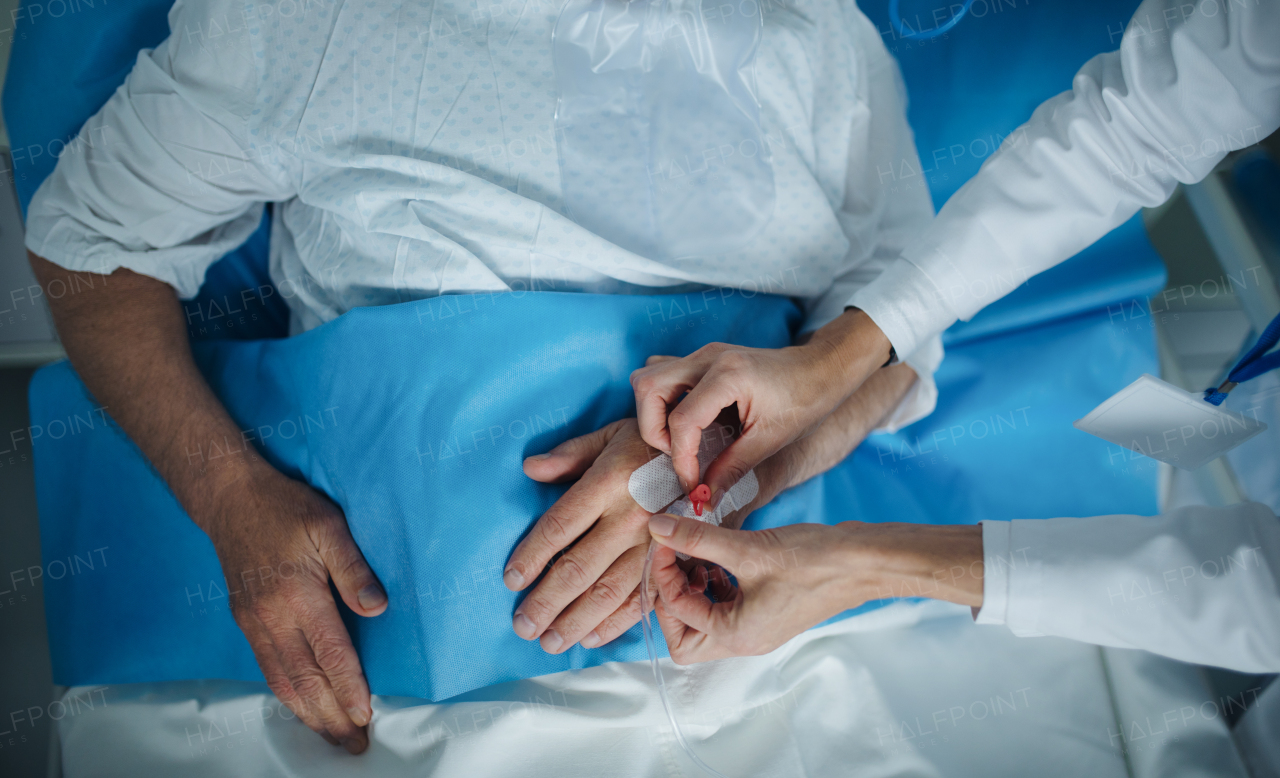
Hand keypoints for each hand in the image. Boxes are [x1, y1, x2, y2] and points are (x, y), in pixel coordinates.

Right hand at [201, 466, 386, 752]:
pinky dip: (286, 696)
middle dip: (330, 717)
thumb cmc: (284, 507)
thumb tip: (377, 607)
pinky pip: (267, 669)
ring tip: (331, 738)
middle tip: (355, 745)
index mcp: (297, 595)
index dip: (349, 689)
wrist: (230, 499)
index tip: (366, 715)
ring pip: (281, 682)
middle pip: (305, 681)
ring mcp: (254, 623)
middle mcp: (272, 617)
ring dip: (308, 715)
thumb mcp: (328, 525)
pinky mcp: (245, 622)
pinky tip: (302, 707)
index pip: (330, 654)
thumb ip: (353, 568)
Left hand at [503, 419, 663, 652]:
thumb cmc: (654, 445)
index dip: (532, 556)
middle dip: (546, 602)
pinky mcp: (674, 560)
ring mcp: (655, 544)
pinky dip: (616, 622)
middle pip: (579, 568)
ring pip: (609, 591)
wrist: (714, 452)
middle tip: (522, 626)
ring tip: (549, 642)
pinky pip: (644, 598)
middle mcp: (630, 518)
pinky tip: (591, 637)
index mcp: (608, 483)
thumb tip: (530, 468)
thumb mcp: (611, 436)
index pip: (560, 526)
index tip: (511, 580)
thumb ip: (570, 455)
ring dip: (576, 620)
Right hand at [630, 309, 892, 496]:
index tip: (692, 484)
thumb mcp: (769, 441)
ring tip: (680, 440)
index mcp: (729, 375)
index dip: (681, 459)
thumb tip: (702, 501)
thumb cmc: (804, 401)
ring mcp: (703, 355)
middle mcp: (709, 358)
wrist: (821, 369)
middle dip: (653, 429)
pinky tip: (688, 422)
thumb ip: (731, 470)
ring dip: (654, 414)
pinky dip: (664, 402)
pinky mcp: (703, 359)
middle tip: (678, 454)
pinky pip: (664, 375)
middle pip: (648, 388)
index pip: (682, 420)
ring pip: (649, 378)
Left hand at [646, 515, 982, 663]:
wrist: (865, 562)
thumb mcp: (748, 548)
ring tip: (696, 553)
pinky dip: (713, 583)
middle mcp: (744, 640)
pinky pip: (725, 605)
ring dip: (691, 588)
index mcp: (736, 635)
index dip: (663, 573)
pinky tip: (719, 555)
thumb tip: (657, 526)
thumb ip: (697, 539)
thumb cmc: (815, 561)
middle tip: (674, 559)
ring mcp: (757, 627)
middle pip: (683, 637)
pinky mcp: (767, 610)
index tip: (664, 536)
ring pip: (703, 621)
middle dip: (671, 598)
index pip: (677, 613)